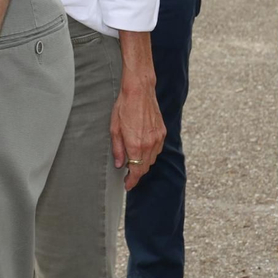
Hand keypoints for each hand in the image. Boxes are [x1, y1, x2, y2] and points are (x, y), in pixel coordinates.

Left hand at [111, 75, 164, 190]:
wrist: (139, 92)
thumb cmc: (124, 107)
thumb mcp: (114, 129)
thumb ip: (117, 148)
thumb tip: (119, 164)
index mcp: (136, 145)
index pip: (136, 171)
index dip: (132, 181)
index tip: (128, 185)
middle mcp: (149, 144)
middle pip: (145, 167)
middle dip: (137, 173)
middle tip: (128, 176)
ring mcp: (158, 139)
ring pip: (152, 159)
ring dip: (144, 163)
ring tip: (133, 161)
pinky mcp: (162, 132)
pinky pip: (157, 149)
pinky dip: (150, 153)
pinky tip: (142, 149)